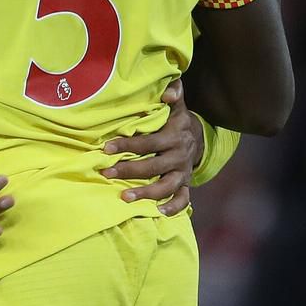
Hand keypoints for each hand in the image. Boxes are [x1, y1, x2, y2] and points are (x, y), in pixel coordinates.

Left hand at [100, 81, 203, 215]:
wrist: (199, 137)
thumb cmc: (176, 119)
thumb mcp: (177, 105)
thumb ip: (174, 93)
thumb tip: (168, 93)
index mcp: (175, 136)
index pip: (148, 142)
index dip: (127, 145)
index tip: (106, 148)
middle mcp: (180, 156)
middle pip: (153, 166)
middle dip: (129, 170)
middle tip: (106, 173)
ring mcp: (183, 172)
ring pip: (166, 186)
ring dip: (146, 193)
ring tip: (124, 198)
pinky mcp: (186, 184)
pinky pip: (183, 199)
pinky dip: (174, 207)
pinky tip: (159, 212)